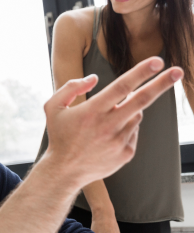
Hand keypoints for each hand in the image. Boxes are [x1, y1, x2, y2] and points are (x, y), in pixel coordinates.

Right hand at [43, 57, 182, 187]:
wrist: (64, 171)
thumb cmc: (59, 136)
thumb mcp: (53, 107)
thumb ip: (70, 87)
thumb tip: (95, 78)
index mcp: (92, 111)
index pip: (122, 86)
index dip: (141, 72)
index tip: (158, 61)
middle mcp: (108, 125)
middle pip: (142, 100)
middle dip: (162, 84)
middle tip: (178, 71)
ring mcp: (119, 140)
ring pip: (137, 116)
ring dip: (131, 109)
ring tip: (112, 115)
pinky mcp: (126, 153)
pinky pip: (134, 132)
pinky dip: (127, 127)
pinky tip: (109, 134)